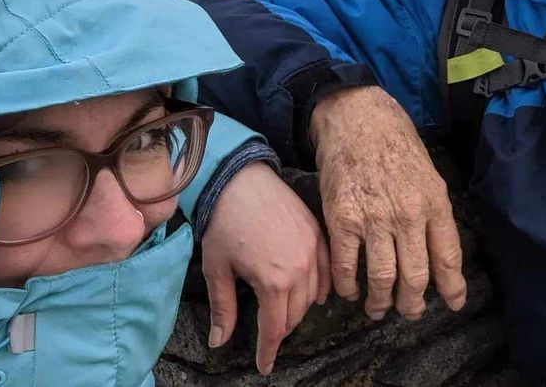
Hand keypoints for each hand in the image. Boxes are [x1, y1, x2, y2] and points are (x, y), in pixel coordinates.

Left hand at [200, 161, 329, 374]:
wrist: (239, 180)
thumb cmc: (223, 223)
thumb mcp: (218, 269)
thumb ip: (224, 308)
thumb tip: (219, 342)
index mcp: (274, 281)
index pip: (275, 328)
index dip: (268, 350)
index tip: (264, 365)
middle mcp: (299, 269)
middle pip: (296, 314)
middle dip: (281, 329)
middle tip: (269, 336)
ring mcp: (312, 249)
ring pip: (313, 294)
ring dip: (299, 309)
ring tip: (285, 315)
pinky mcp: (318, 233)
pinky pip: (327, 269)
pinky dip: (321, 286)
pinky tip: (315, 294)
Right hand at [310, 86, 465, 320]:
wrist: (358, 118)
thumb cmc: (395, 143)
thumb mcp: (428, 174)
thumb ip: (432, 212)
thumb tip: (435, 250)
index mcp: (434, 203)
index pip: (448, 257)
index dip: (452, 287)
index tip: (453, 302)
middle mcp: (408, 215)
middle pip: (415, 277)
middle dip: (413, 303)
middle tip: (410, 311)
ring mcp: (374, 219)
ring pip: (383, 278)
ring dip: (381, 302)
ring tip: (379, 309)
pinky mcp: (342, 219)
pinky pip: (346, 265)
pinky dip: (348, 286)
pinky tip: (351, 291)